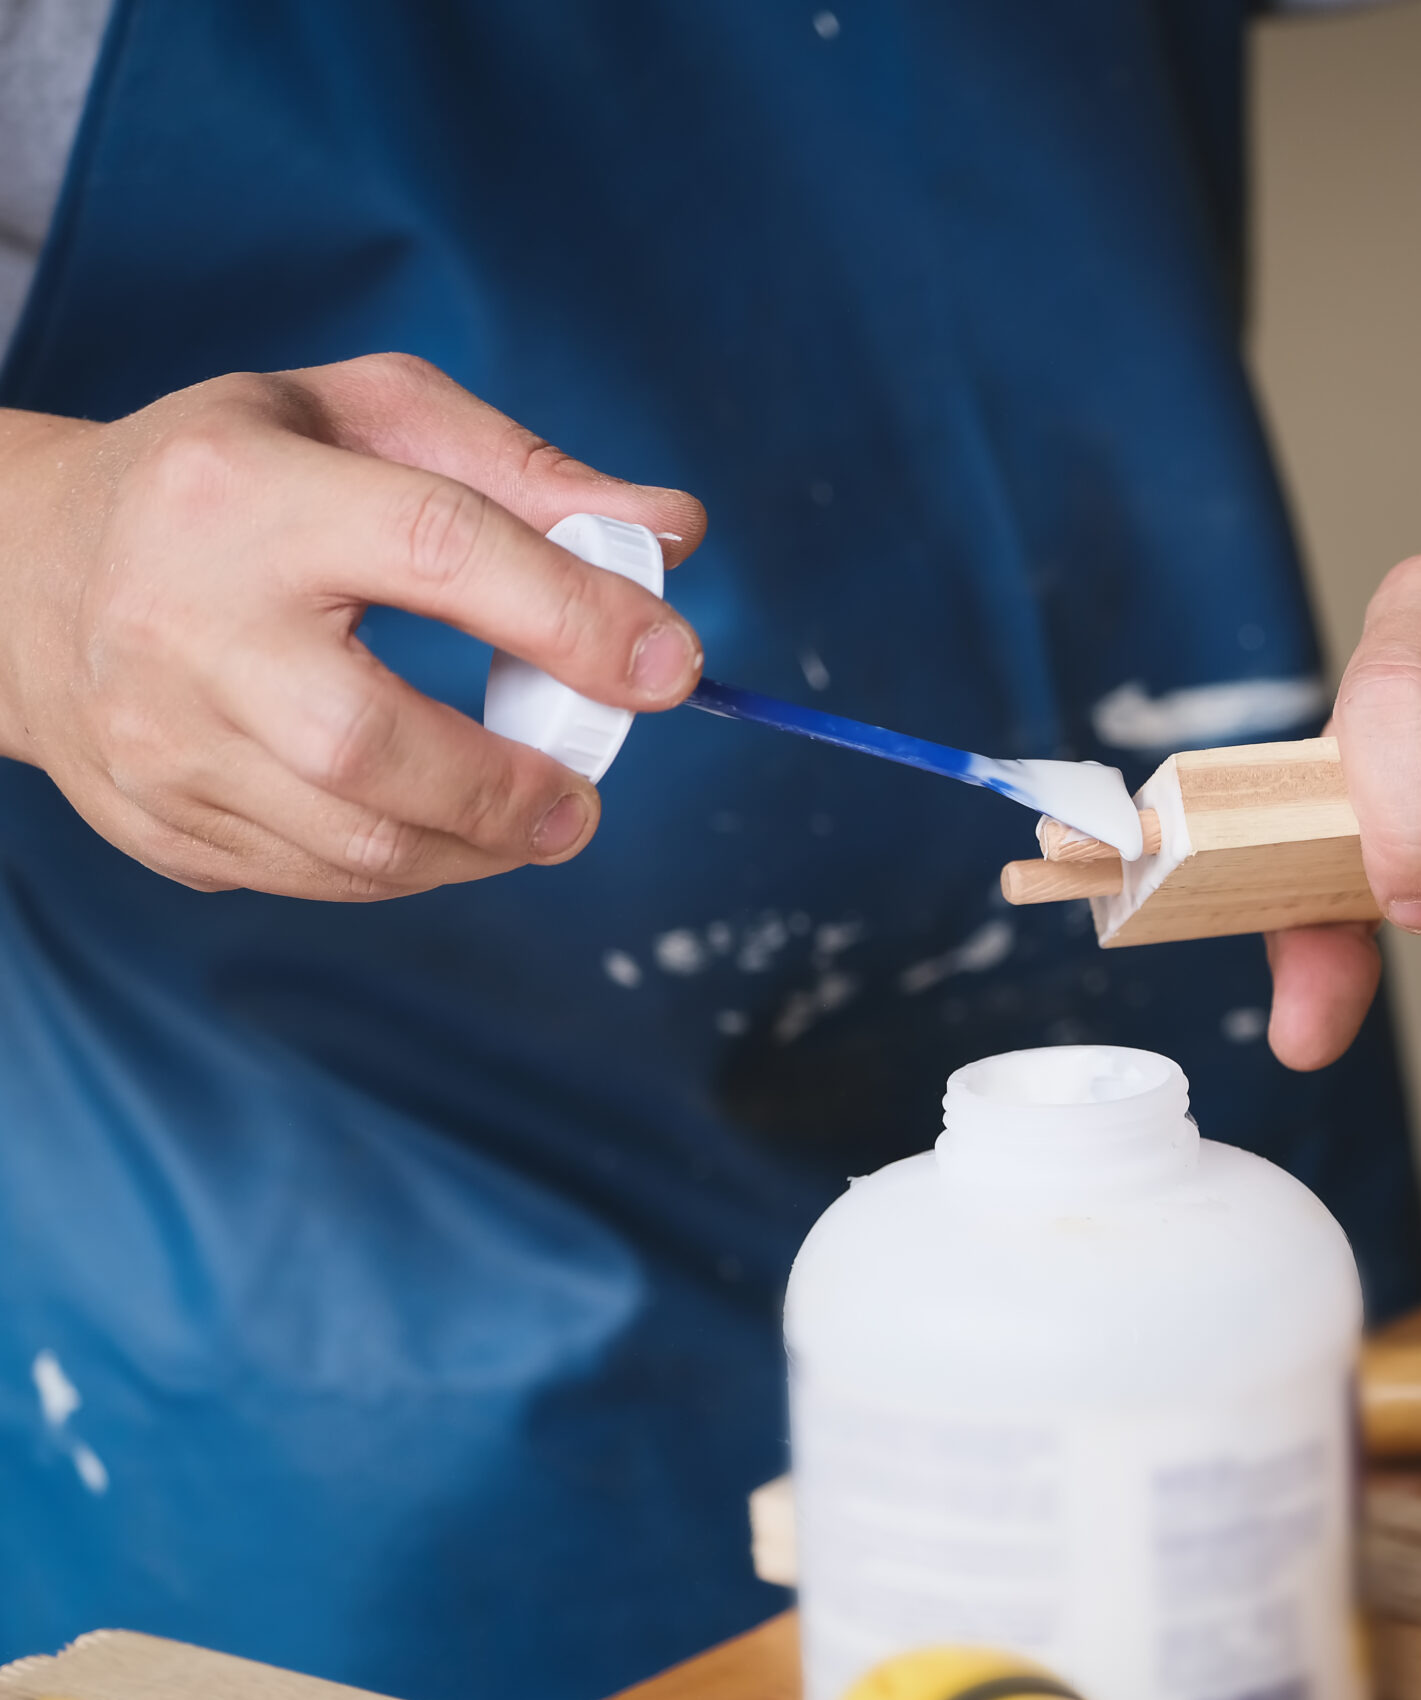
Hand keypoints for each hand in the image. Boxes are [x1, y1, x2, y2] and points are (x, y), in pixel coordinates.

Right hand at [0, 353, 706, 899]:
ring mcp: (157, 739)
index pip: (437, 548)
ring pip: (350, 841)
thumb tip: (674, 530)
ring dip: (480, 844)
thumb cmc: (231, 479)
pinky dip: (413, 868)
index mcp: (243, 493)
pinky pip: (317, 879)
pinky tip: (449, 827)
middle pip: (369, 741)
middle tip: (589, 792)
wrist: (23, 566)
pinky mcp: (157, 823)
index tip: (670, 668)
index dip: (574, 615)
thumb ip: (529, 472)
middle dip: (512, 786)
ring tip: (543, 815)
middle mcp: (183, 623)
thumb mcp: (367, 417)